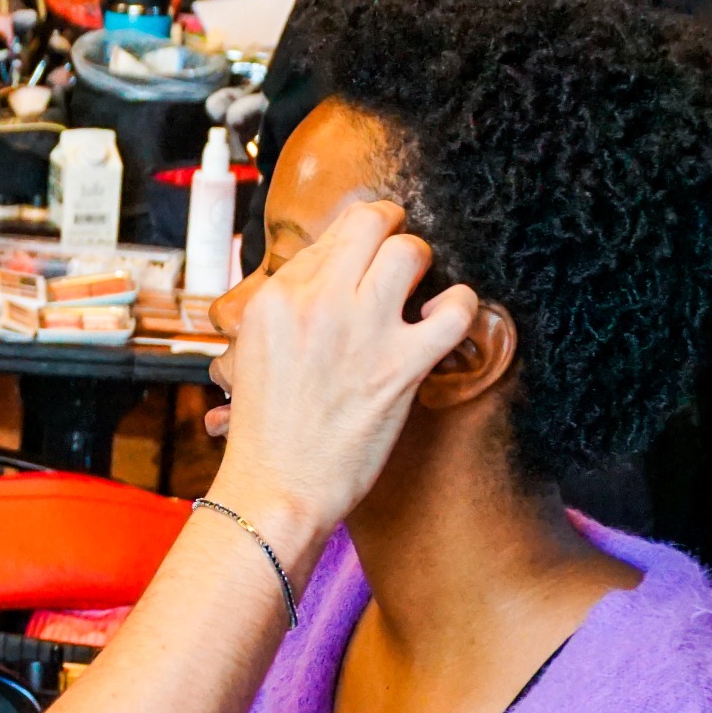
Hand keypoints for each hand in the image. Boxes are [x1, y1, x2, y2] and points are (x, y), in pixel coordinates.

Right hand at [206, 198, 476, 556]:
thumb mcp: (252, 354)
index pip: (328, 238)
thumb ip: (287, 312)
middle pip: (369, 222)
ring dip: (421, 263)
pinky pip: (455, 311)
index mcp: (275, 299)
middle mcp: (318, 303)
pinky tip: (445, 320)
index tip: (360, 266)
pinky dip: (460, 308)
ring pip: (410, 252)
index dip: (351, 247)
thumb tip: (323, 281)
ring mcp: (362, 332)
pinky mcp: (400, 367)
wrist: (276, 489)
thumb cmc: (265, 433)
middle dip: (391, 229)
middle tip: (396, 254)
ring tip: (419, 288)